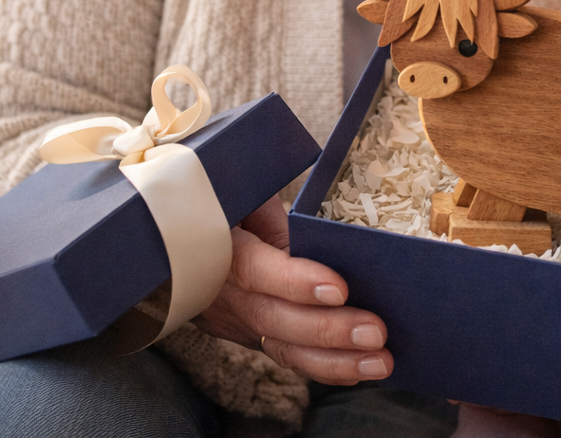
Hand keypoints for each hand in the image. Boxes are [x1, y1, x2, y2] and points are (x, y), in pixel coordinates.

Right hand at [191, 196, 393, 383]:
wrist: (179, 234)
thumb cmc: (226, 200)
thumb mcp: (247, 191)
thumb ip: (277, 212)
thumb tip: (323, 230)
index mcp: (221, 247)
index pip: (257, 270)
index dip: (297, 283)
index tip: (340, 289)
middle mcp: (224, 291)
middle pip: (275, 319)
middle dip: (328, 331)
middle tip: (376, 333)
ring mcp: (234, 318)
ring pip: (281, 348)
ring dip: (334, 360)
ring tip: (380, 361)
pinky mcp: (248, 333)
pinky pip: (285, 354)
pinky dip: (324, 366)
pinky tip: (360, 368)